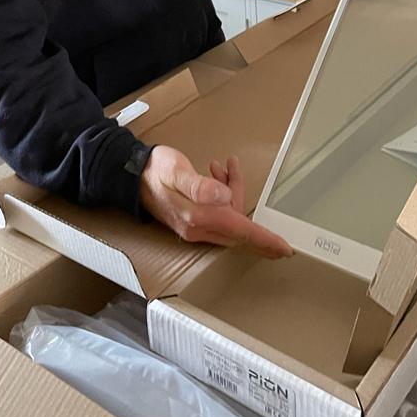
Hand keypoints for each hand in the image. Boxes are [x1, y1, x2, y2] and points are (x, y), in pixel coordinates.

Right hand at [139, 145, 292, 258]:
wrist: (131, 175)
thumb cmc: (156, 169)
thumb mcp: (177, 171)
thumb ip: (200, 186)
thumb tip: (224, 196)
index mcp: (198, 217)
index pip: (240, 232)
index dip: (264, 240)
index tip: (285, 249)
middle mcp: (198, 228)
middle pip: (237, 224)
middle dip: (244, 200)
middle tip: (234, 170)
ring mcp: (194, 227)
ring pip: (229, 216)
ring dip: (232, 191)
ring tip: (222, 166)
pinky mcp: (191, 221)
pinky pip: (218, 213)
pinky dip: (223, 194)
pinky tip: (215, 174)